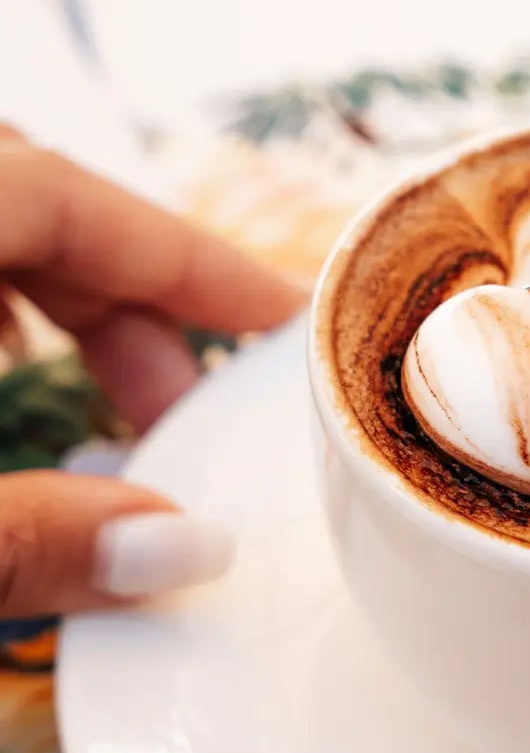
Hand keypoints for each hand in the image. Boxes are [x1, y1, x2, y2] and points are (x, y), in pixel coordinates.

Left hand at [0, 127, 305, 617]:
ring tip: (93, 412)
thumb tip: (186, 552)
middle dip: (129, 303)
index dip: (190, 260)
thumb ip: (28, 540)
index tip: (279, 315)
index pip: (72, 199)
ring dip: (55, 306)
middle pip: (32, 203)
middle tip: (178, 409)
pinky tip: (1, 395)